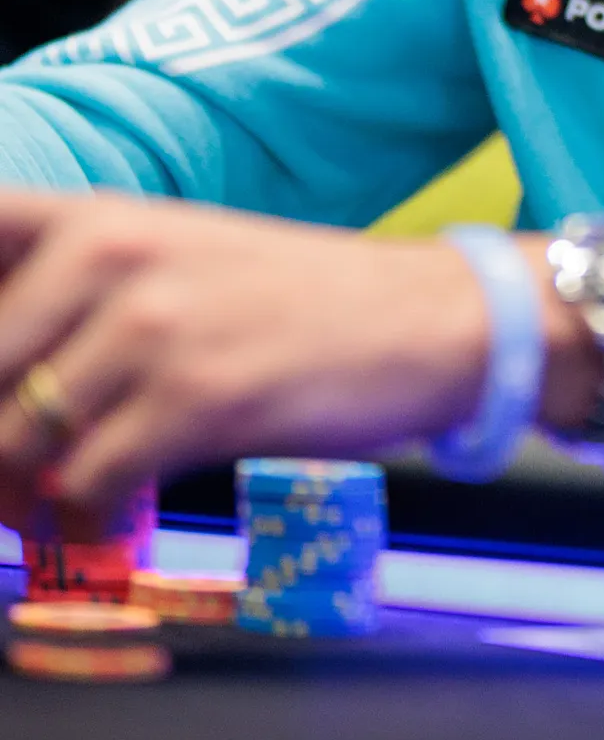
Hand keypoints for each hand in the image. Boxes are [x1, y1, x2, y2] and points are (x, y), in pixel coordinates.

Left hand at [0, 189, 497, 521]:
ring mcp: (153, 327)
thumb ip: (73, 299)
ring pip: (16, 439)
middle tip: (11, 482)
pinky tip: (107, 520)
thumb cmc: (296, 301)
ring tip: (50, 511)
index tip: (5, 388)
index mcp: (95, 219)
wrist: (426, 320)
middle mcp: (111, 257)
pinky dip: (84, 521)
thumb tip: (5, 390)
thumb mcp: (174, 261)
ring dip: (21, 496)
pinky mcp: (196, 400)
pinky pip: (85, 486)